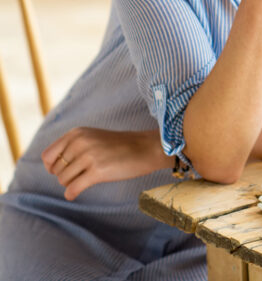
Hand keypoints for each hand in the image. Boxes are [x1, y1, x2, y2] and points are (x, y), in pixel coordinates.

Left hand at [42, 128, 172, 200]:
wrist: (146, 148)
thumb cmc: (120, 145)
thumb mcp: (93, 137)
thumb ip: (72, 146)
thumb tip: (49, 165)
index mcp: (77, 133)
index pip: (48, 156)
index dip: (52, 166)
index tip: (63, 170)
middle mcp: (80, 142)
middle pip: (55, 170)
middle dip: (65, 176)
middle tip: (81, 175)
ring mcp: (89, 156)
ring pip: (63, 180)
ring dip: (71, 183)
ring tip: (85, 180)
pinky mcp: (98, 171)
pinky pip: (73, 188)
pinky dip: (71, 194)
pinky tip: (74, 194)